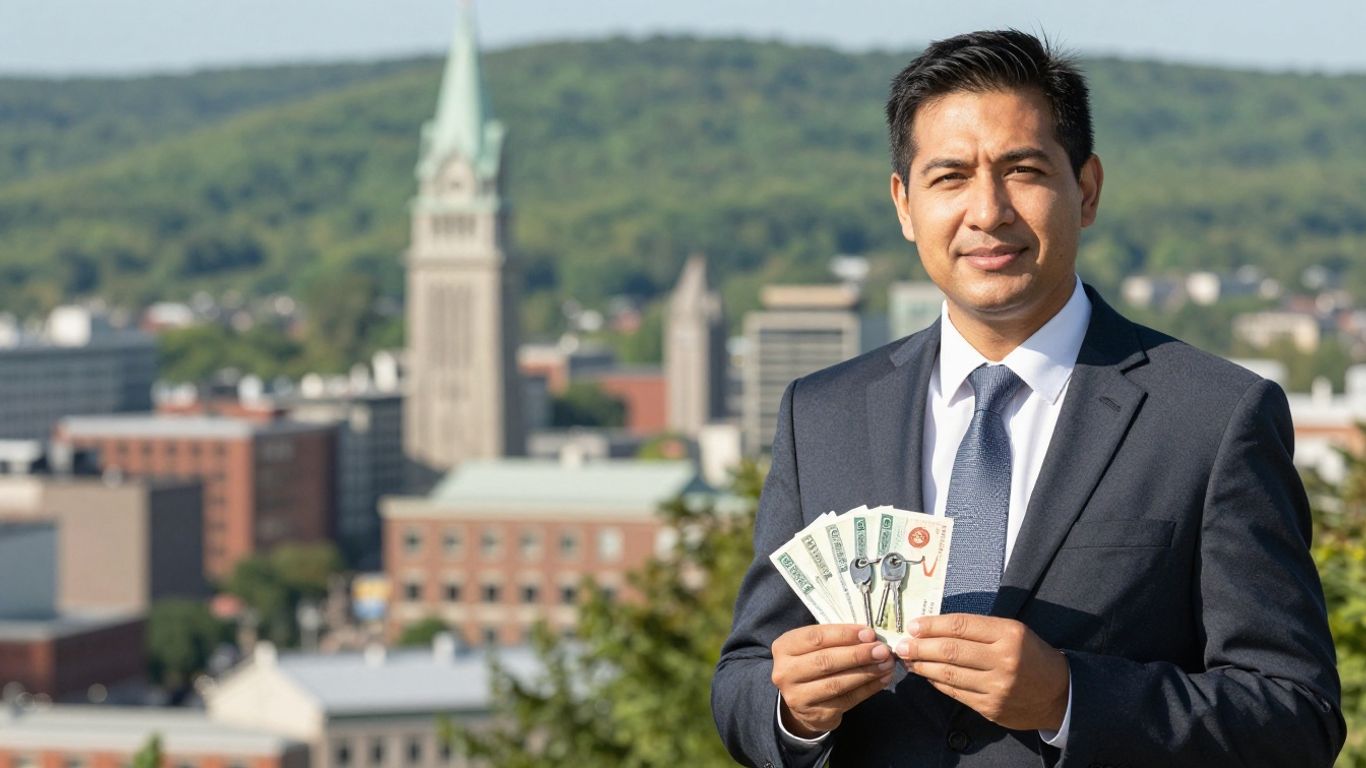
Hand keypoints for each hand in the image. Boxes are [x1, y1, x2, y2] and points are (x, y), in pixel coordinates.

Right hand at [771, 624, 893, 738]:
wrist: (802, 701)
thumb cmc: (812, 662)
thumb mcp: (813, 646)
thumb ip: (835, 639)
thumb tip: (870, 637)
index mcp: (784, 647)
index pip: (815, 638)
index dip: (844, 634)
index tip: (869, 633)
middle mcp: (785, 672)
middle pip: (826, 661)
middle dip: (858, 655)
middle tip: (882, 650)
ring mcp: (798, 696)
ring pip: (837, 683)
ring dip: (866, 672)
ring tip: (886, 664)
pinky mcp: (816, 714)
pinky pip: (847, 700)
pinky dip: (868, 689)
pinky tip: (882, 679)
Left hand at [894, 614, 1067, 730]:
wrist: (1060, 693)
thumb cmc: (1031, 655)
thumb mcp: (1013, 631)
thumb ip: (977, 629)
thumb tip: (935, 629)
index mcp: (1009, 634)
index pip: (960, 626)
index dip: (932, 625)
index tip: (914, 626)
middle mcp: (1003, 660)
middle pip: (950, 651)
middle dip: (920, 647)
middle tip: (902, 645)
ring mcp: (997, 687)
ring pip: (949, 674)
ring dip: (923, 666)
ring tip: (909, 660)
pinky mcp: (991, 707)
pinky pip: (955, 693)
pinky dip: (937, 683)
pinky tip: (927, 675)